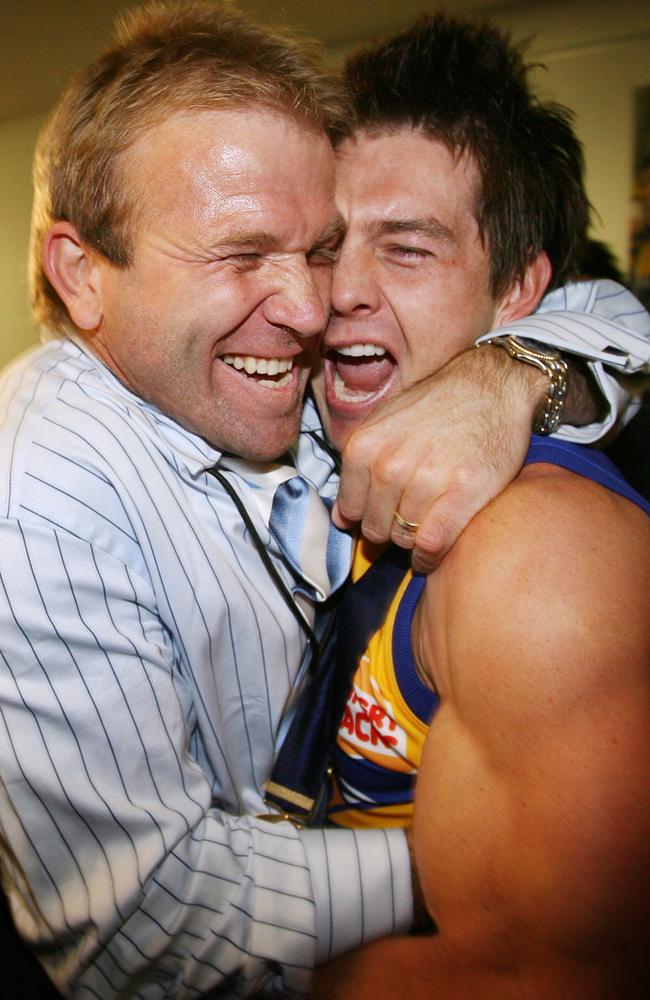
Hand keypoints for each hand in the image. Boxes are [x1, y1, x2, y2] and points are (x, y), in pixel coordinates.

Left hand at [332, 345, 546, 571]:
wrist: (492, 385)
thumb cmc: (438, 404)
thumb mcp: (385, 423)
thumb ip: (360, 468)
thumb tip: (342, 518)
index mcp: (364, 446)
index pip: (350, 510)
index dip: (365, 519)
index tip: (381, 518)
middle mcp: (390, 464)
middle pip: (376, 528)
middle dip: (390, 531)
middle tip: (408, 520)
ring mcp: (426, 479)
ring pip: (404, 538)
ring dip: (413, 541)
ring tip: (426, 526)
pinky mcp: (462, 492)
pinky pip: (431, 543)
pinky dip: (428, 558)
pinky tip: (430, 556)